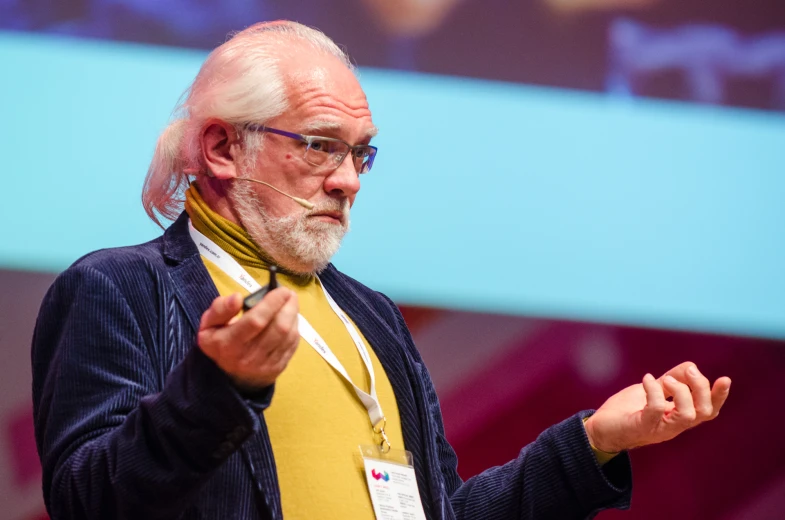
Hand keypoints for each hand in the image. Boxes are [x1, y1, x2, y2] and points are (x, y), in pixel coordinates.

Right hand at [197, 289, 298, 391]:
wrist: (229, 376)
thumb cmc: (220, 343)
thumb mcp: (208, 325)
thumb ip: (220, 309)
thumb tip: (237, 297)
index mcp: (229, 344)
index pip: (255, 321)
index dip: (271, 303)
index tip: (280, 290)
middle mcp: (249, 357)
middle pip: (278, 328)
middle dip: (289, 307)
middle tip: (290, 293)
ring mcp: (266, 365)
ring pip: (288, 335)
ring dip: (293, 315)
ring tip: (290, 303)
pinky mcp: (278, 368)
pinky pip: (292, 344)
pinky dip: (294, 328)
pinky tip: (290, 319)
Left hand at [584, 362, 730, 452]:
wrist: (599, 428)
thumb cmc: (627, 411)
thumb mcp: (653, 391)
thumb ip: (671, 381)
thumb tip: (691, 366)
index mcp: (679, 417)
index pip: (708, 411)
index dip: (719, 397)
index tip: (725, 379)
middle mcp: (674, 426)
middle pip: (704, 412)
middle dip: (701, 388)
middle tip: (688, 371)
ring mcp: (659, 428)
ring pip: (687, 415)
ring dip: (682, 391)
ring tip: (666, 378)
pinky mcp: (641, 427)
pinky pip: (656, 410)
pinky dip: (654, 391)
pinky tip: (645, 379)